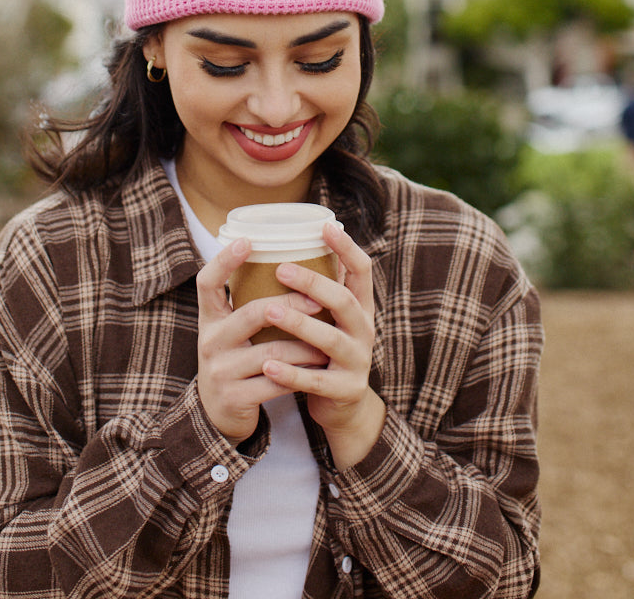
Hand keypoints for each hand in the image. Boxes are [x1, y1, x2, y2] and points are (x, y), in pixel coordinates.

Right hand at [195, 238, 328, 444]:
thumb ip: (248, 302)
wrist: (219, 415)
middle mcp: (210, 340)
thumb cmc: (236, 359)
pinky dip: (302, 373)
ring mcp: (220, 370)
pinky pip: (277, 381)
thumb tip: (289, 261)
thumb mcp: (231, 330)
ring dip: (306, 343)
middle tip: (319, 300)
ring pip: (273, 350)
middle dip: (291, 304)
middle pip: (253, 313)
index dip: (224, 260)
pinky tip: (319, 366)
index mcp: (209, 318)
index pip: (207, 282)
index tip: (248, 240)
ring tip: (330, 334)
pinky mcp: (235, 397)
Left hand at [259, 222, 385, 469]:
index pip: (362, 270)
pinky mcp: (345, 390)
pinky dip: (291, 372)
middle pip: (343, 301)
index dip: (347, 247)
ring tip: (269, 311)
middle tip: (281, 268)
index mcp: (361, 308)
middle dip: (313, 283)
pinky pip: (316, 381)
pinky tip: (268, 364)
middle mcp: (365, 331)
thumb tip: (287, 244)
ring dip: (298, 324)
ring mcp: (357, 361)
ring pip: (329, 339)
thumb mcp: (333, 319)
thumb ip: (320, 290)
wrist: (345, 408)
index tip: (325, 225)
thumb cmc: (327, 351)